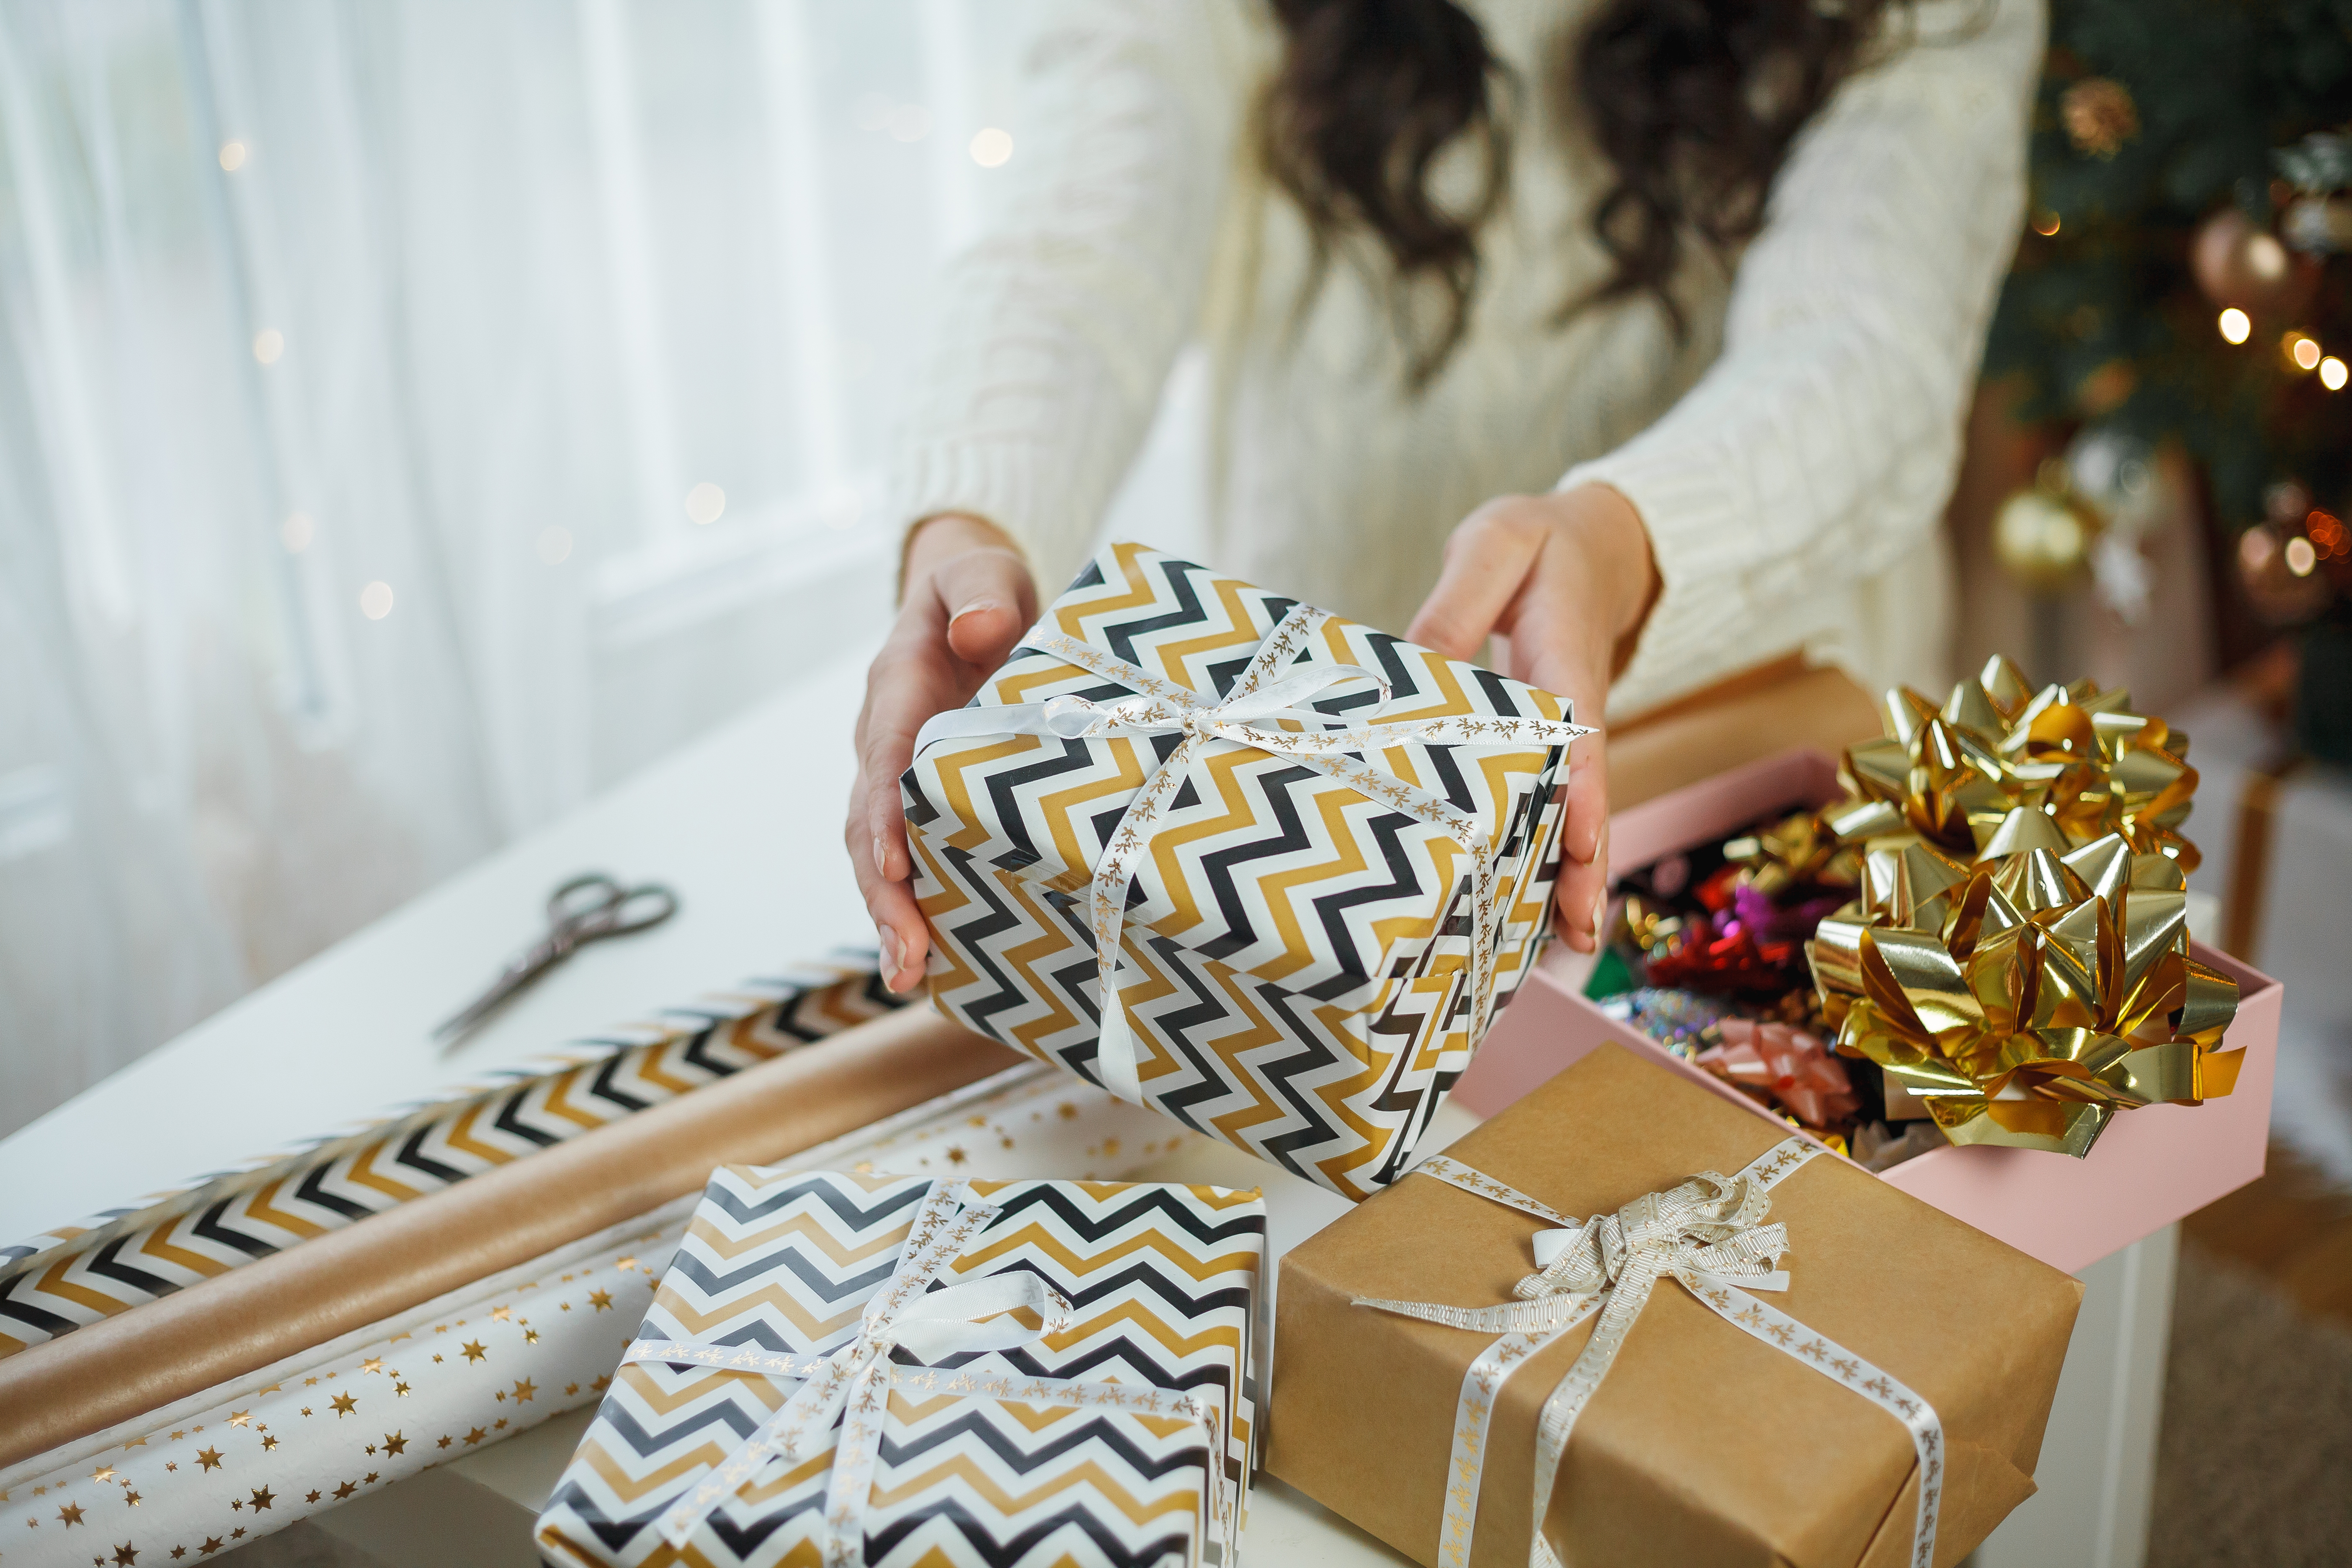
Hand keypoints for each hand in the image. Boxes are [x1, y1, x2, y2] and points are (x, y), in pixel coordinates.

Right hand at [850, 513, 1037, 991]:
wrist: (970, 603)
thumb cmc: (981, 593)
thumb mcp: (984, 575)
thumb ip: (981, 592)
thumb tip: (982, 628)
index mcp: (898, 688)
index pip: (887, 755)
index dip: (885, 813)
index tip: (895, 864)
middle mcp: (884, 740)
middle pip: (867, 824)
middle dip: (882, 892)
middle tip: (905, 953)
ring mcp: (894, 777)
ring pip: (875, 855)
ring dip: (889, 914)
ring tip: (907, 974)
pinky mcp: (919, 805)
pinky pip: (905, 860)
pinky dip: (910, 909)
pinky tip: (930, 965)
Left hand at [1405, 485, 1658, 953]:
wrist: (1596, 544)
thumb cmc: (1538, 544)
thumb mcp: (1496, 544)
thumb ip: (1461, 597)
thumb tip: (1421, 663)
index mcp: (1565, 661)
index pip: (1579, 733)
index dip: (1581, 790)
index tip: (1581, 841)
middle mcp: (1577, 710)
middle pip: (1586, 798)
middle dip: (1583, 867)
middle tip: (1576, 937)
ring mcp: (1569, 735)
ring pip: (1574, 814)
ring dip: (1569, 879)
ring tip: (1561, 951)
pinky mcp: (1552, 746)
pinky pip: (1553, 804)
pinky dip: (1549, 857)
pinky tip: (1531, 913)